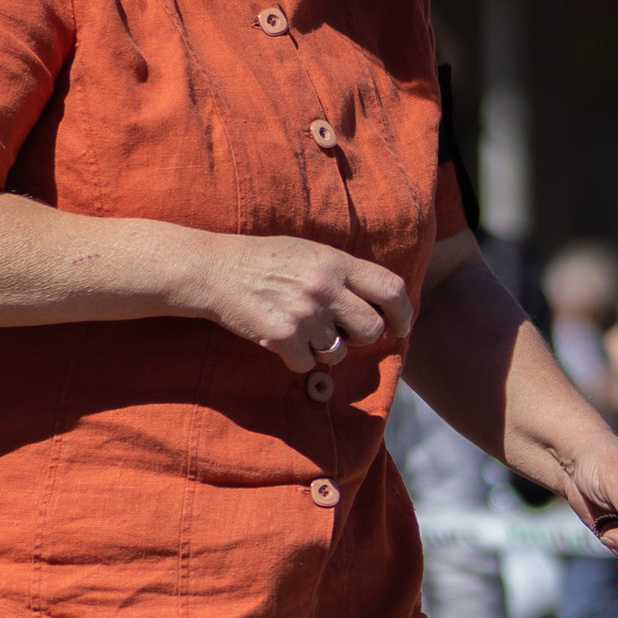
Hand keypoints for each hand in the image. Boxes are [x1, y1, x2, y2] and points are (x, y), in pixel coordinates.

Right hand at [197, 234, 413, 377]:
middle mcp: (325, 287)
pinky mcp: (283, 338)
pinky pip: (307, 364)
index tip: (401, 326)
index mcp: (335, 262)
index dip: (403, 313)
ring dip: (325, 350)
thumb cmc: (264, 261)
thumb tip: (381, 303)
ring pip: (339, 354)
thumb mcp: (310, 253)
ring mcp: (304, 314)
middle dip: (362, 338)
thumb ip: (344, 274)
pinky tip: (280, 338)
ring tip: (302, 330)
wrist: (214, 270)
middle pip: (372, 330)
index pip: (391, 289)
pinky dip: (296, 359)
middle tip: (343, 333)